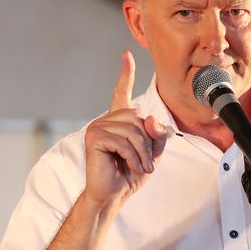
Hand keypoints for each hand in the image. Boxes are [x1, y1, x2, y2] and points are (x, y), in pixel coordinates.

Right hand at [83, 50, 168, 208]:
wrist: (114, 194)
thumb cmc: (131, 173)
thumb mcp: (152, 152)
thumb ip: (156, 134)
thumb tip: (150, 118)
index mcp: (119, 121)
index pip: (122, 92)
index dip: (126, 74)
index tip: (127, 55)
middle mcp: (106, 120)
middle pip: (137, 117)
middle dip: (147, 141)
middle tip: (146, 161)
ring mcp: (98, 127)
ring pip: (132, 129)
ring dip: (142, 151)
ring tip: (141, 166)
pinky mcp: (94, 138)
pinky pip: (123, 140)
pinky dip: (133, 155)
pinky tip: (130, 165)